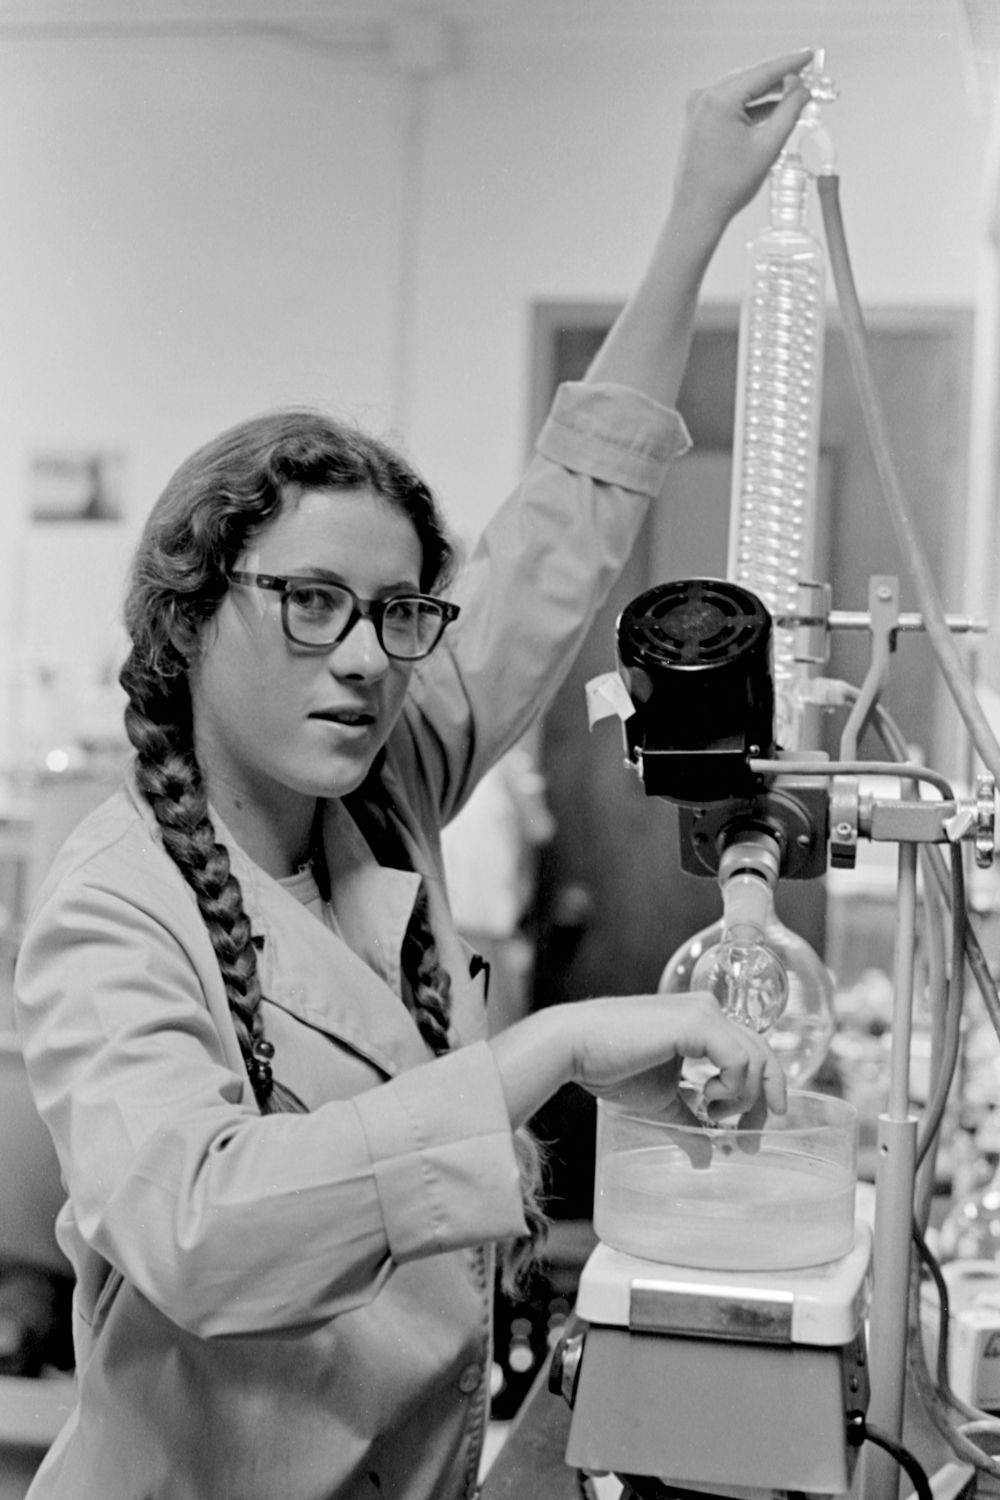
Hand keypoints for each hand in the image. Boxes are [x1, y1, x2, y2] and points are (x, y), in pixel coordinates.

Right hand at [570, 991, 785, 1129]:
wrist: (575, 1048)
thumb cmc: (611, 1066)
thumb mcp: (661, 1101)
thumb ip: (688, 1123)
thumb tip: (705, 1158)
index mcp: (702, 1022)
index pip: (752, 1053)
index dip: (762, 1093)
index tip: (752, 1131)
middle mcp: (708, 1010)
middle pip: (762, 1055)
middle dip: (763, 1103)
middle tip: (749, 1140)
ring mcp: (703, 1013)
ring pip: (755, 1058)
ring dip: (744, 1097)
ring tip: (714, 1114)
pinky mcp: (696, 1022)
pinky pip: (738, 1058)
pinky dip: (733, 1085)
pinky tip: (708, 1097)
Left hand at [669, 51, 813, 232]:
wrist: (698, 213)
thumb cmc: (727, 187)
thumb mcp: (768, 146)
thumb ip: (789, 112)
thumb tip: (802, 91)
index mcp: (719, 100)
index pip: (763, 72)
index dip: (791, 63)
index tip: (810, 56)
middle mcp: (705, 98)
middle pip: (752, 79)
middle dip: (781, 79)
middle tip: (808, 77)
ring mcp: (699, 108)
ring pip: (742, 91)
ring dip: (768, 93)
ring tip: (795, 94)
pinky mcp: (699, 120)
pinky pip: (731, 105)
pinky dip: (751, 106)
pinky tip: (773, 108)